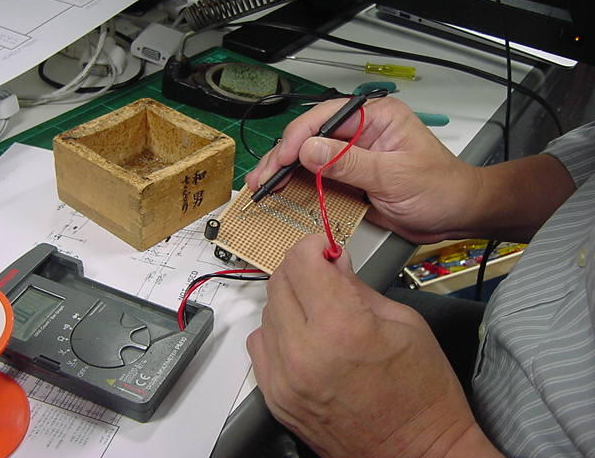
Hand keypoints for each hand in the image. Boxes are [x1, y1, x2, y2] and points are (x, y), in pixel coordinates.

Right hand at [245, 97, 479, 242]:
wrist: (455, 215)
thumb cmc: (439, 189)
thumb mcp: (393, 175)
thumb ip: (349, 163)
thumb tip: (308, 150)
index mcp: (376, 117)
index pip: (327, 118)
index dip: (299, 137)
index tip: (283, 158)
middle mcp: (360, 132)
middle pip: (311, 137)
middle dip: (283, 156)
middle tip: (261, 177)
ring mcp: (353, 155)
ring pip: (310, 158)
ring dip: (285, 172)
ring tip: (261, 186)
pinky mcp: (350, 178)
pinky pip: (319, 179)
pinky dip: (298, 187)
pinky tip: (281, 193)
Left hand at [247, 235, 499, 457]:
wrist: (417, 455)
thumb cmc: (422, 395)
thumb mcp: (405, 323)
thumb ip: (357, 285)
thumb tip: (333, 260)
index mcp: (342, 326)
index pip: (302, 261)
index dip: (314, 246)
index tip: (324, 249)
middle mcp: (304, 352)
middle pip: (279, 282)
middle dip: (302, 269)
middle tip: (325, 276)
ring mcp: (285, 378)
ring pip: (266, 311)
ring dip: (290, 301)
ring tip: (319, 311)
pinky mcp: (276, 398)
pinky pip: (260, 345)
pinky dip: (277, 333)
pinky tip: (303, 338)